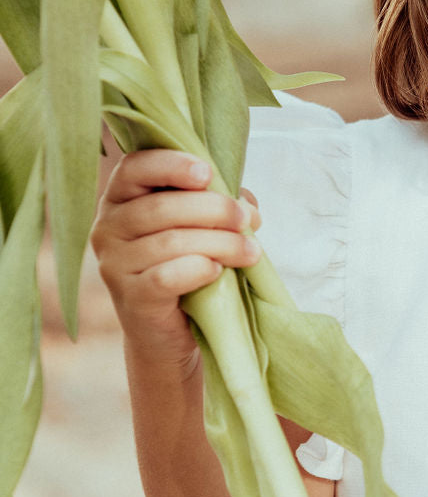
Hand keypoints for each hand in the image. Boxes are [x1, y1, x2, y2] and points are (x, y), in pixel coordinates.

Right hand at [91, 149, 261, 370]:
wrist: (169, 331)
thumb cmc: (186, 266)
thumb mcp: (199, 225)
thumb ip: (218, 202)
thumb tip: (246, 205)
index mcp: (120, 199)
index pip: (134, 168)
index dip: (171, 165)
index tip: (207, 173)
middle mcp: (107, 228)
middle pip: (160, 207)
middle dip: (213, 209)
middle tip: (246, 221)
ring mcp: (114, 265)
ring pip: (170, 242)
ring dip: (220, 243)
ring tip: (250, 251)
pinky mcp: (130, 298)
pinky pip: (167, 277)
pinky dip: (199, 270)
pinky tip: (217, 272)